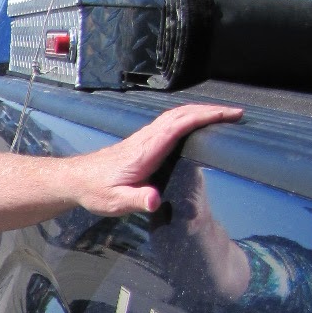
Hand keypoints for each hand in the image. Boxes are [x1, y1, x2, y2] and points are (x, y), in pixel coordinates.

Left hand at [73, 102, 241, 215]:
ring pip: (175, 116)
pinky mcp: (141, 141)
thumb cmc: (95, 191)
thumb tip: (154, 200)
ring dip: (199, 112)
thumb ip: (137, 201)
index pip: (179, 125)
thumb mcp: (116, 202)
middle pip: (181, 114)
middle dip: (210, 110)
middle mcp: (146, 139)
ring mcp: (143, 138)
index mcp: (145, 150)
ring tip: (223, 115)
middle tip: (236, 113)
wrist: (75, 179)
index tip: (229, 115)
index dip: (205, 117)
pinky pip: (169, 123)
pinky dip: (187, 118)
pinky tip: (196, 124)